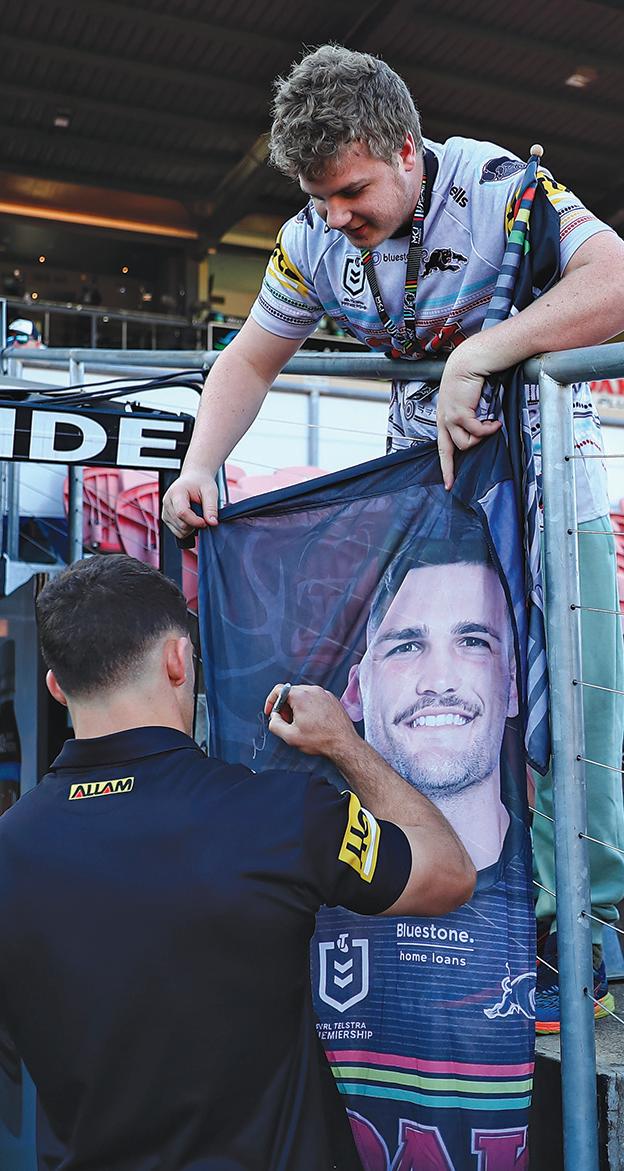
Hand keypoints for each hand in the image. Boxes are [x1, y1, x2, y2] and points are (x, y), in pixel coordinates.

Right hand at [161, 472, 218, 538]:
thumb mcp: (210, 492)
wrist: (193, 480)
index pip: (182, 513)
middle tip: (204, 516)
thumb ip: (211, 507)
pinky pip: (178, 532)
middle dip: (195, 525)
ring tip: (197, 515)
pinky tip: (191, 519)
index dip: (195, 521)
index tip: (206, 522)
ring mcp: (165, 511)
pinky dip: (187, 530)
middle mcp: (167, 502)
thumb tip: (213, 523)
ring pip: (179, 531)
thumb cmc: (200, 484)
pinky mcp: (166, 518)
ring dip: (192, 528)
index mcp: (176, 492)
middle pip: (181, 524)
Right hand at [265, 683, 358, 758]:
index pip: (278, 690)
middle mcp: (313, 690)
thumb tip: (274, 718)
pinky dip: (309, 707)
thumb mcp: (290, 736)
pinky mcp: (332, 699)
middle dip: (285, 706)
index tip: (272, 712)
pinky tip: (312, 722)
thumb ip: (274, 724)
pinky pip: (315, 699)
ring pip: (303, 695)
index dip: (271, 702)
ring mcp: (324, 694)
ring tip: (301, 723)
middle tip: (286, 721)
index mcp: (301, 696)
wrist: (343, 743)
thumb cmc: (321, 740)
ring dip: (297, 707)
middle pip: (291, 692)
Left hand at [436, 346, 501, 490]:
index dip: (445, 466)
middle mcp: (444, 420)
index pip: (442, 447)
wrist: (468, 362)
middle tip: (453, 483)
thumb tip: (480, 434)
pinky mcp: (459, 413)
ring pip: (466, 444)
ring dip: (480, 438)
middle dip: (450, 469)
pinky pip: (476, 432)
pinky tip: (495, 422)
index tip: (448, 482)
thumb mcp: (466, 402)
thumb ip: (469, 418)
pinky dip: (488, 429)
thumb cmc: (470, 379)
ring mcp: (449, 418)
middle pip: (447, 451)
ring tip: (490, 427)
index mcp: (444, 418)